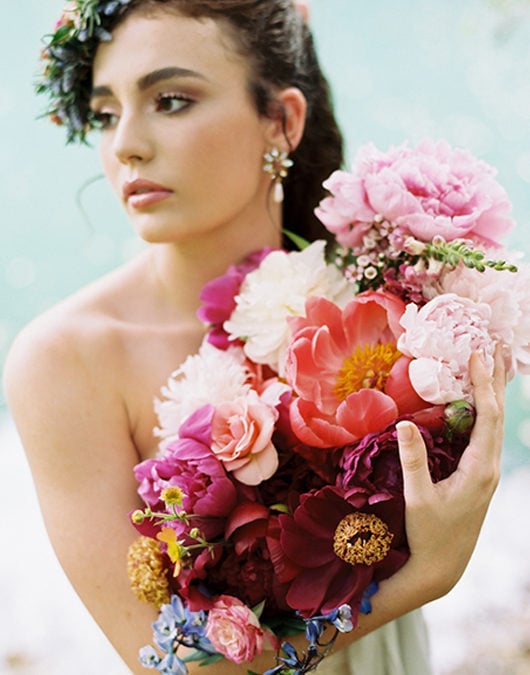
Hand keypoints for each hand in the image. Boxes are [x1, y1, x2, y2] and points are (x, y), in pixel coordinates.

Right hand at [396, 348, 504, 599]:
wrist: (443, 566)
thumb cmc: (429, 534)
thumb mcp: (417, 497)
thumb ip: (413, 460)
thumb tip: (404, 422)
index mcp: (479, 469)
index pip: (487, 417)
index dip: (483, 384)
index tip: (478, 355)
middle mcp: (489, 467)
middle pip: (498, 414)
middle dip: (497, 380)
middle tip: (498, 346)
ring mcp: (487, 472)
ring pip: (495, 423)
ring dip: (494, 392)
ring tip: (493, 365)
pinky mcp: (478, 475)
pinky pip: (486, 434)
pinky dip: (485, 410)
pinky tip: (479, 402)